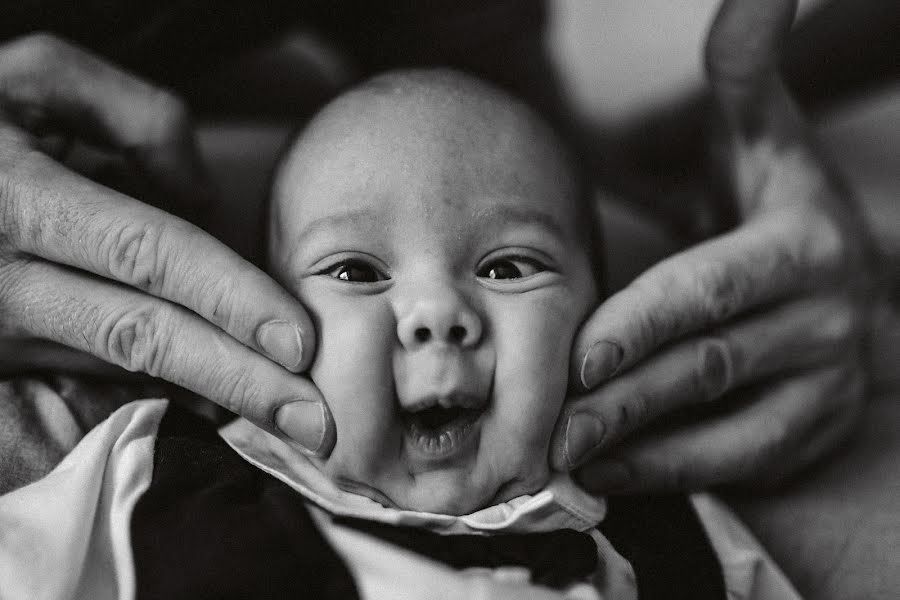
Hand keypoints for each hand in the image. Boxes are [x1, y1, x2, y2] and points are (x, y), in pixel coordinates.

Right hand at [0, 33, 333, 455]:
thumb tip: (205, 202)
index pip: (149, 255)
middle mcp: (4, 275)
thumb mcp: (41, 78)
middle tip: (315, 422)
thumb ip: (140, 120)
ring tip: (286, 421)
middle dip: (238, 382)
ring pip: (122, 367)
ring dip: (210, 396)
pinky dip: (164, 386)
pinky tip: (218, 399)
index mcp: (21, 196)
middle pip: (144, 335)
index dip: (231, 300)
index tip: (300, 342)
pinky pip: (96, 372)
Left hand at [551, 0, 872, 491]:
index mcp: (804, 246)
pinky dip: (664, 471)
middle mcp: (825, 322)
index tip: (581, 353)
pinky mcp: (804, 434)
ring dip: (635, 445)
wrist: (840, 293)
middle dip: (622, 396)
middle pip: (706, 366)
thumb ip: (746, 78)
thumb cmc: (775, 213)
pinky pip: (730, 465)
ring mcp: (822, 389)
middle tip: (547, 422)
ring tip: (562, 454)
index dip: (645, 323)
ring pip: (719, 429)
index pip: (713, 291)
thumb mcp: (766, 143)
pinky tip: (604, 472)